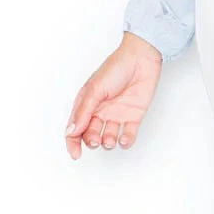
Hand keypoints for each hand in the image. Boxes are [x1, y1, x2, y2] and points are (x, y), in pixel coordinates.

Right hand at [65, 33, 163, 157]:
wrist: (142, 59)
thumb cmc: (116, 68)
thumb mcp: (95, 89)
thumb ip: (84, 112)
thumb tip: (71, 132)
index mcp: (87, 103)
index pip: (75, 127)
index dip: (73, 142)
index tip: (76, 154)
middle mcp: (100, 111)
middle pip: (91, 134)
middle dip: (91, 141)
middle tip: (96, 140)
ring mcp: (117, 114)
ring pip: (108, 137)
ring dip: (108, 142)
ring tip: (110, 139)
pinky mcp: (133, 116)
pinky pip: (128, 134)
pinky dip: (125, 141)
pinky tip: (124, 139)